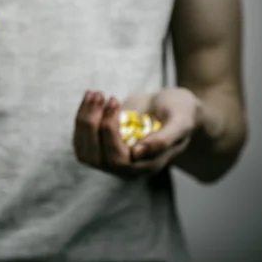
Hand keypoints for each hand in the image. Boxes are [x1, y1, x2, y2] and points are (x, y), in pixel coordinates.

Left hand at [72, 88, 200, 177]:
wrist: (171, 108)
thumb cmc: (180, 113)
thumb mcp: (181, 122)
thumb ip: (163, 139)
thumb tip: (136, 154)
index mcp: (147, 165)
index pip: (117, 159)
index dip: (109, 131)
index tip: (114, 100)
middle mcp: (127, 168)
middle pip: (95, 157)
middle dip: (92, 123)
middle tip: (101, 94)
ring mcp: (111, 159)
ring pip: (84, 151)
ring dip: (83, 120)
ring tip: (96, 93)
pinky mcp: (100, 146)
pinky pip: (81, 139)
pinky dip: (81, 117)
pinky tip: (90, 97)